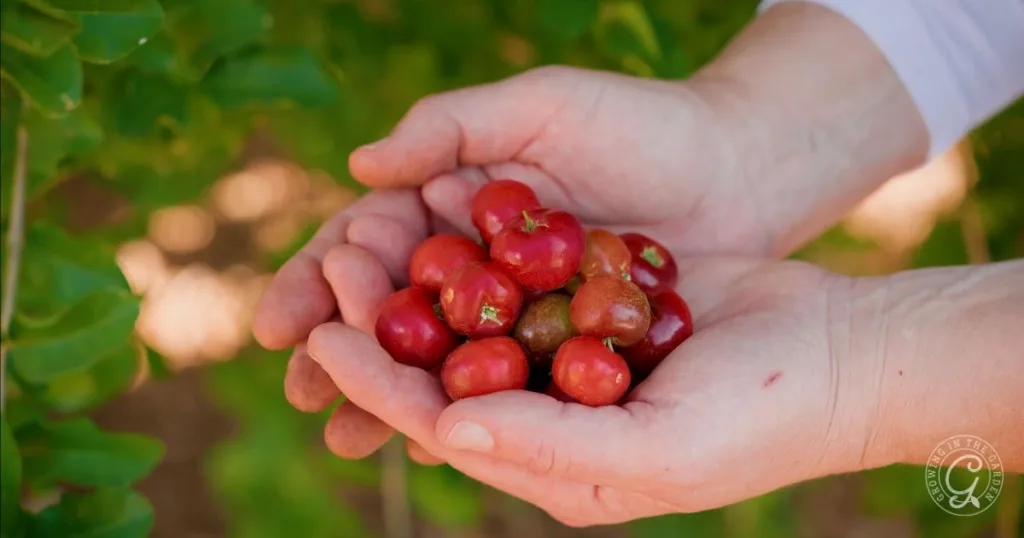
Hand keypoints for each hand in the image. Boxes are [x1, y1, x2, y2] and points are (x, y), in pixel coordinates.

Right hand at [253, 64, 781, 458]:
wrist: (738, 173)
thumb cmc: (643, 125)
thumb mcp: (545, 107)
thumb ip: (452, 127)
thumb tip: (358, 165)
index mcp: (453, 197)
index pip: (370, 240)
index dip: (322, 280)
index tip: (283, 320)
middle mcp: (473, 256)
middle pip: (389, 308)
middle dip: (340, 349)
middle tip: (301, 389)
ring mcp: (513, 306)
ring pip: (435, 354)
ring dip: (386, 395)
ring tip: (345, 435)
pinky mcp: (556, 344)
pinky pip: (499, 381)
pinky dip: (461, 408)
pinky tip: (428, 441)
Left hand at [304, 254, 877, 525]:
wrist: (840, 353)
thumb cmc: (759, 420)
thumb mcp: (656, 451)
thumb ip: (549, 446)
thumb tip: (446, 430)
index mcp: (552, 466)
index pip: (443, 426)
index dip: (378, 385)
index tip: (323, 338)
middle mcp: (551, 413)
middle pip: (444, 368)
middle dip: (386, 321)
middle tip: (336, 260)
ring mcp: (572, 353)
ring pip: (476, 313)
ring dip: (426, 272)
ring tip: (372, 224)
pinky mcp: (594, 301)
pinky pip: (525, 268)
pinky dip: (486, 238)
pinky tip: (449, 198)